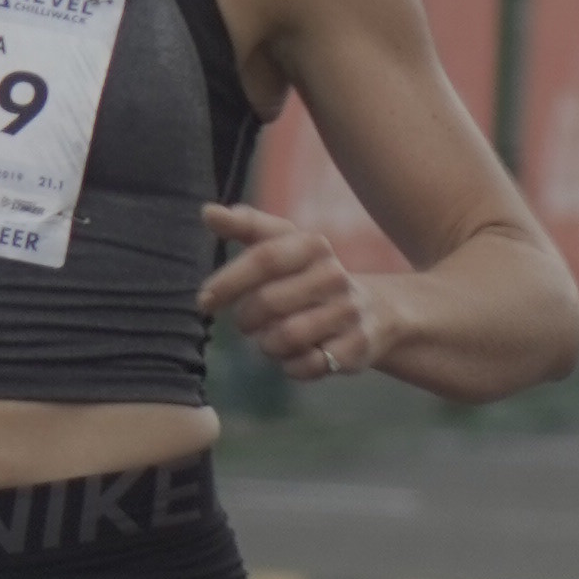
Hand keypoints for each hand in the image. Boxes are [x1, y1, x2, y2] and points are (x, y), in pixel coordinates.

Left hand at [202, 197, 388, 383]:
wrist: (374, 310)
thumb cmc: (309, 275)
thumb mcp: (284, 245)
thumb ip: (245, 227)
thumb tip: (207, 212)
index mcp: (313, 245)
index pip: (265, 258)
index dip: (229, 281)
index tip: (204, 300)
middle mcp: (334, 275)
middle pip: (269, 302)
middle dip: (246, 318)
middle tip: (246, 322)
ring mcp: (347, 312)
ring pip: (286, 337)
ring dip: (267, 344)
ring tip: (270, 339)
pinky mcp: (356, 347)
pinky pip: (308, 365)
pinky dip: (291, 366)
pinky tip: (293, 357)